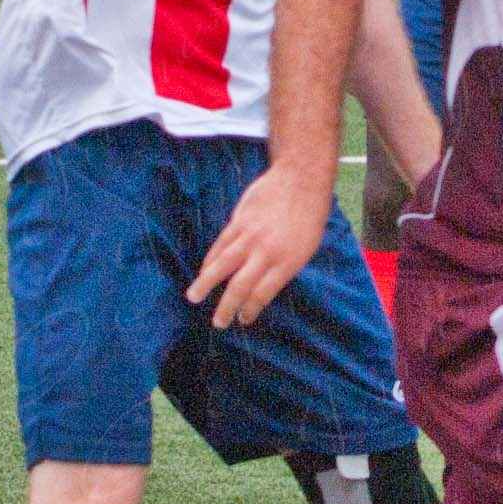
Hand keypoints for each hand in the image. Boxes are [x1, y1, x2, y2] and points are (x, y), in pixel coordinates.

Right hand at [187, 165, 334, 329]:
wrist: (300, 180)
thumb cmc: (309, 217)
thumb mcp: (306, 248)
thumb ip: (283, 268)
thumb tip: (262, 287)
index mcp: (288, 263)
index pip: (262, 294)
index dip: (250, 310)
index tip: (242, 320)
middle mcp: (267, 252)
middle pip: (240, 286)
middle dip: (227, 307)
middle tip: (218, 323)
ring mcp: (251, 236)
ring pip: (223, 264)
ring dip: (206, 283)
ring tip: (193, 297)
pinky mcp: (239, 221)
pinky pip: (221, 245)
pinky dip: (210, 259)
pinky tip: (204, 270)